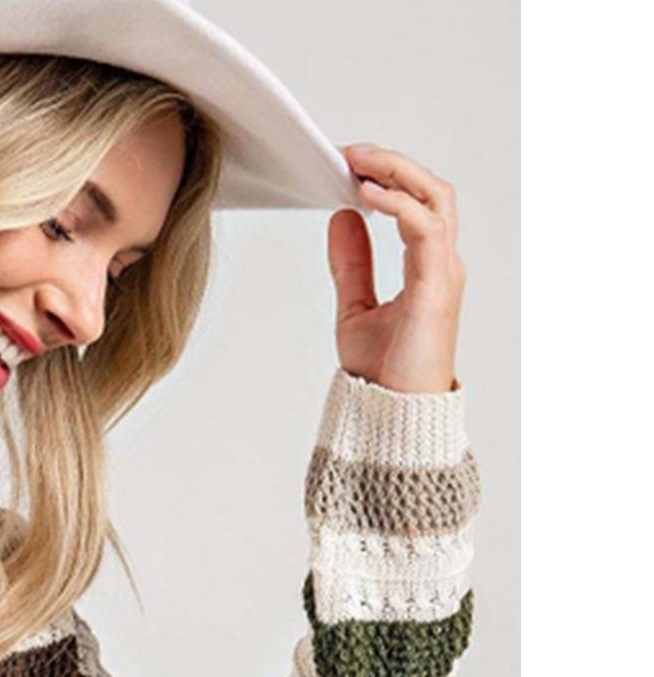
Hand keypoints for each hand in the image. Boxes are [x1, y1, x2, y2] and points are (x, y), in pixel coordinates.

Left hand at [328, 143, 465, 392]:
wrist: (392, 418)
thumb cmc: (384, 376)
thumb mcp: (355, 308)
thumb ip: (352, 264)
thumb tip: (341, 219)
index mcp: (426, 265)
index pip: (416, 202)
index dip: (387, 177)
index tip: (349, 164)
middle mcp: (441, 262)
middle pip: (430, 188)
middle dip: (393, 163)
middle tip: (351, 151)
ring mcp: (443, 273)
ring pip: (434, 197)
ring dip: (397, 172)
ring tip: (358, 161)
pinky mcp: (435, 287)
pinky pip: (425, 228)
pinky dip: (398, 205)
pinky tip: (367, 196)